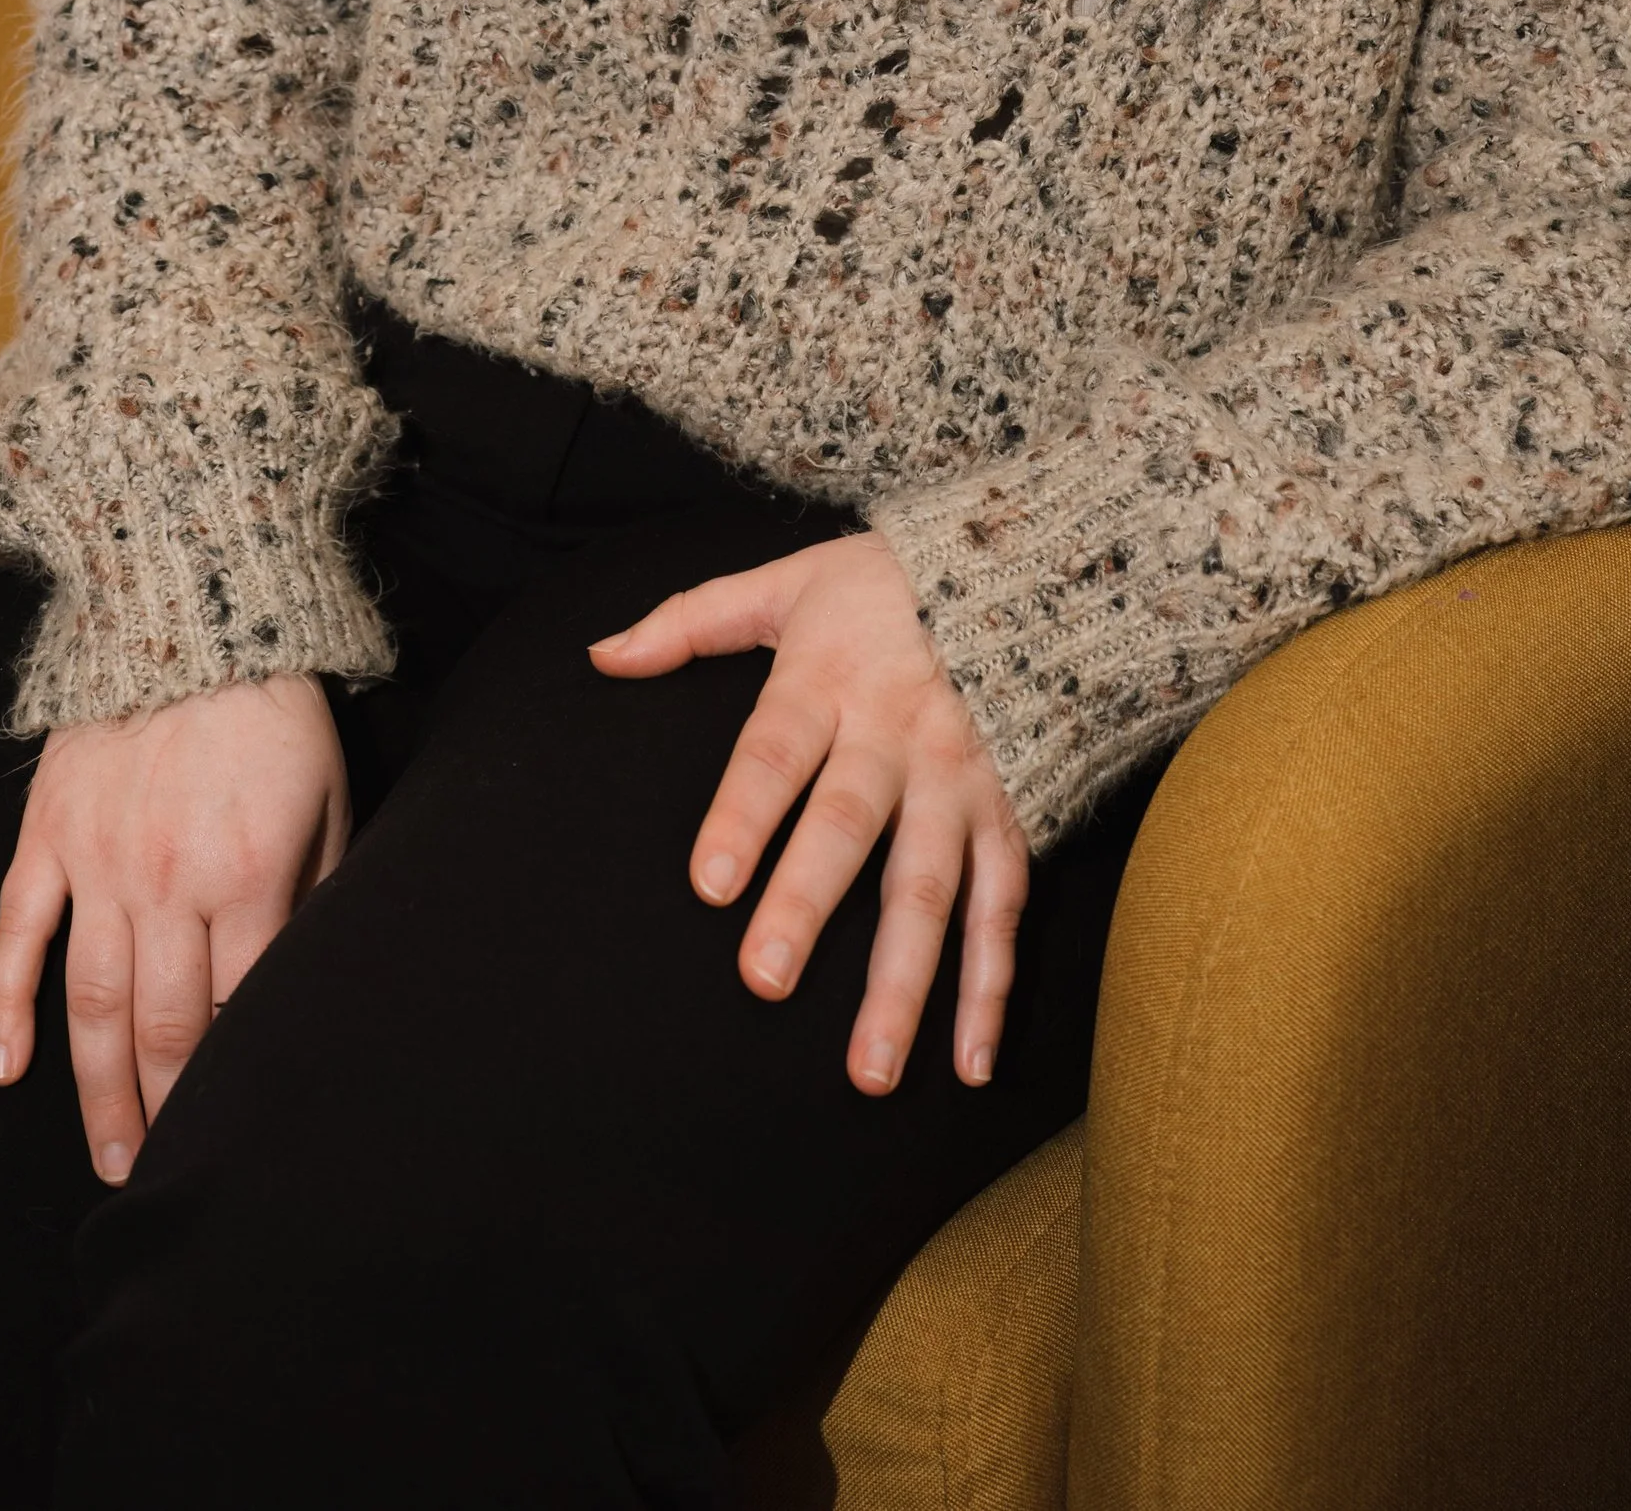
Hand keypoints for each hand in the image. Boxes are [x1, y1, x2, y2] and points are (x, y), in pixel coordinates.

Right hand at [0, 672, 349, 1181]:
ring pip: (89, 1003)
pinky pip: (17, 934)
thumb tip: (314, 980)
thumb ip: (322, 893)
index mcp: (247, 877)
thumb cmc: (276, 716)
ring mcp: (98, 862)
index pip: (237, 1014)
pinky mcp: (48, 835)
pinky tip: (5, 1068)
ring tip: (109, 1156)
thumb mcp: (331, 800)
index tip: (236, 1139)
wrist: (195, 615)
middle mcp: (168, 883)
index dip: (234, 1084)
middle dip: (165, 1113)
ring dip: (94, 1090)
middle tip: (161, 1179)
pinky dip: (4, 1006)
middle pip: (160, 1028)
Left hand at [590, 531, 1026, 1096]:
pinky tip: (968, 1062)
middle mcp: (898, 733)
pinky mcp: (1010, 813)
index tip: (709, 881)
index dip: (744, 811)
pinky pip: (1003, 906)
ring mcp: (959, 780)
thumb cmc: (887, 581)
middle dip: (807, 903)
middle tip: (765, 980)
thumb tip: (602, 655)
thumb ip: (693, 619)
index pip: (777, 749)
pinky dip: (991, 988)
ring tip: (867, 1069)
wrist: (1028, 560)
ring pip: (930, 888)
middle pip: (848, 825)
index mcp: (831, 677)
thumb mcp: (789, 581)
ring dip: (903, 982)